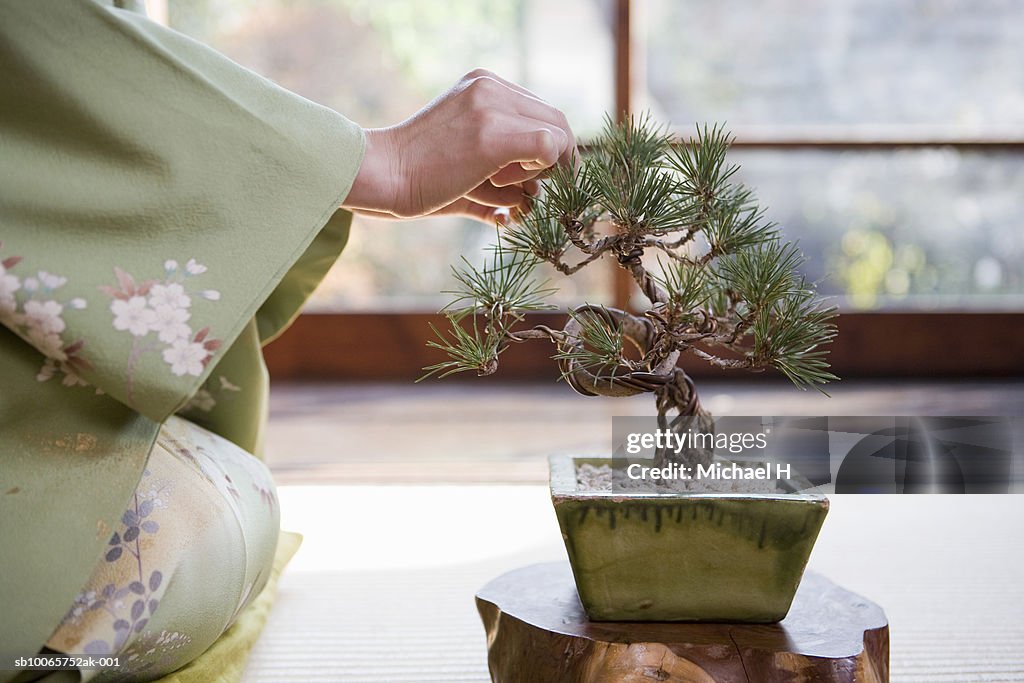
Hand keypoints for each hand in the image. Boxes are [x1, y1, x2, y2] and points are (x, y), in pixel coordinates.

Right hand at [342, 69, 576, 223]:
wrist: (382, 174)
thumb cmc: (417, 173)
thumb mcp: (463, 148)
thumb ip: (499, 153)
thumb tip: (533, 190)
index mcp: (482, 84)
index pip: (540, 111)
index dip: (552, 146)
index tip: (545, 175)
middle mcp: (490, 87)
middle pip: (556, 120)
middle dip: (559, 160)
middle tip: (543, 189)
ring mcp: (491, 107)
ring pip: (555, 136)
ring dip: (541, 172)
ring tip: (501, 186)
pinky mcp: (492, 134)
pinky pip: (547, 148)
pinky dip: (538, 173)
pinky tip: (503, 184)